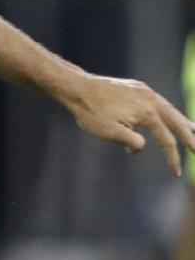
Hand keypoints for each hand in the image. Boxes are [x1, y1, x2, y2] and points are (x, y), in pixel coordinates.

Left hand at [64, 73, 194, 176]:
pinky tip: (169, 116)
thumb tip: (140, 147)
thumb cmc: (91, 113)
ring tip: (194, 131)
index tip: (176, 173)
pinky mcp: (137, 87)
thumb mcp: (111, 133)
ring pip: (170, 109)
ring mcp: (145, 91)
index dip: (173, 158)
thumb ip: (133, 142)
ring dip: (183, 122)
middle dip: (191, 137)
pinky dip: (168, 111)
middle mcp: (151, 99)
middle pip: (177, 121)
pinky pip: (158, 101)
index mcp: (148, 113)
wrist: (77, 88)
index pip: (167, 140)